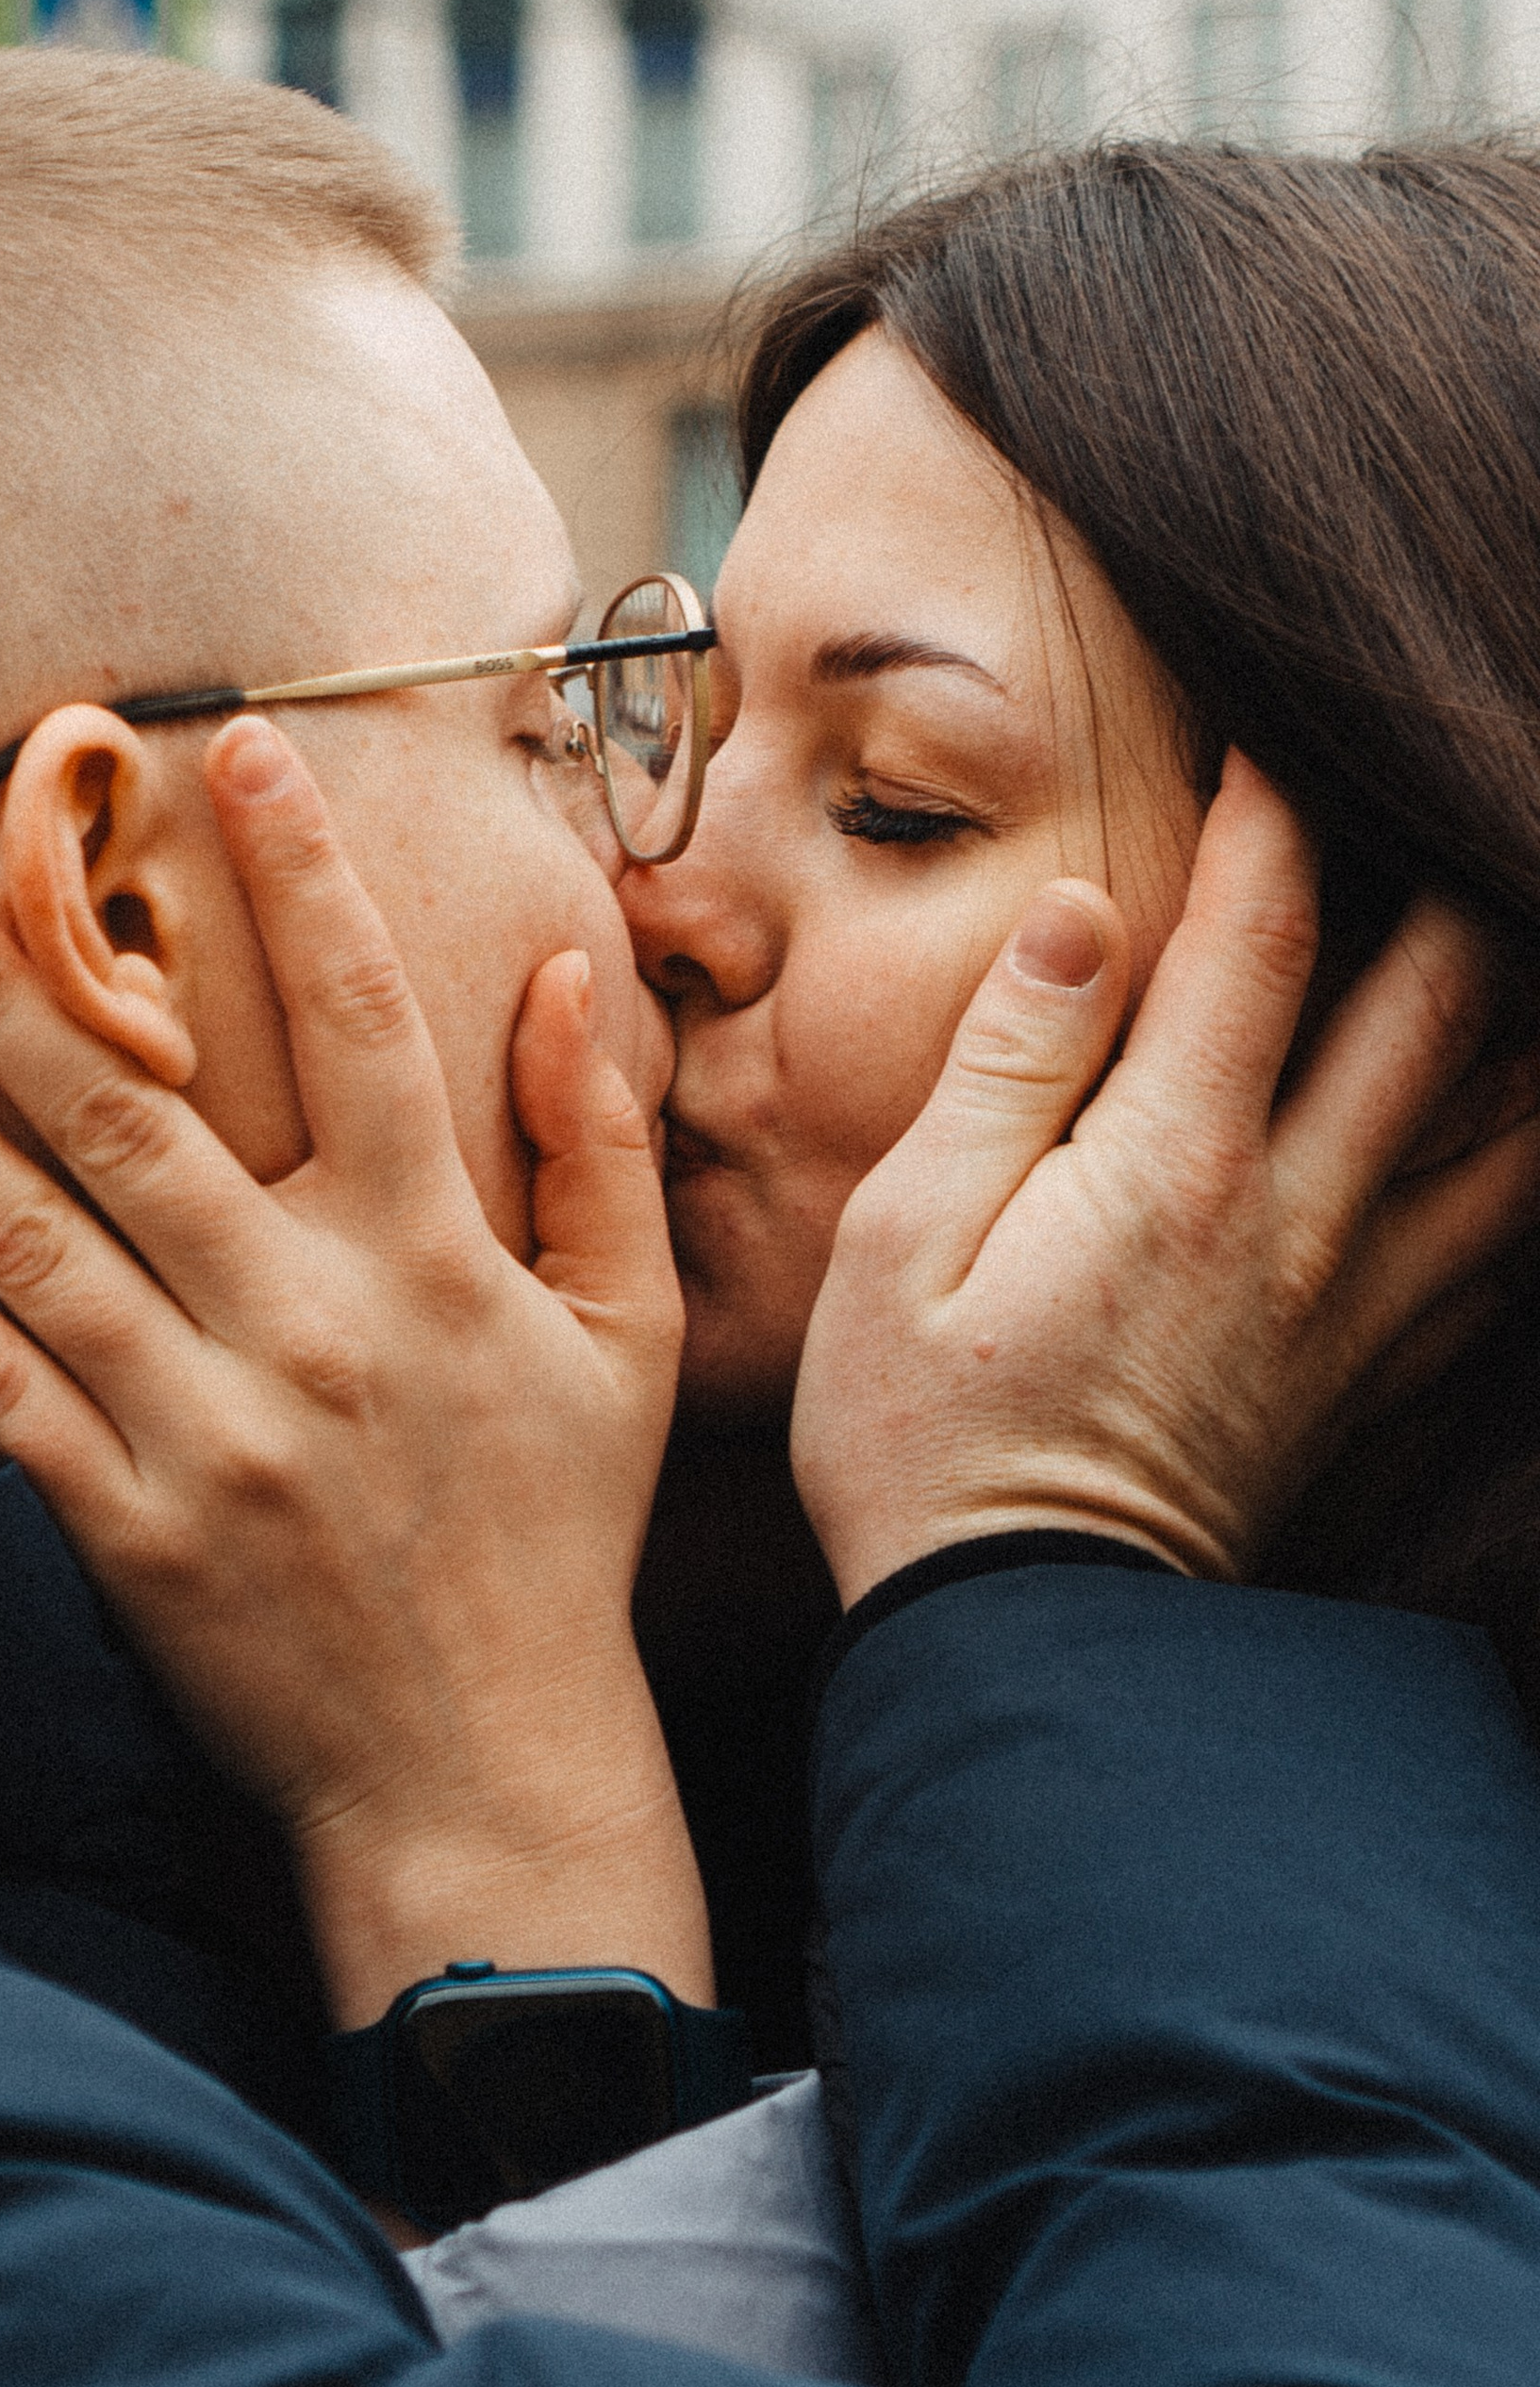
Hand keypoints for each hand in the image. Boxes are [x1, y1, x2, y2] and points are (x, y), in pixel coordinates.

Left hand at [0, 715, 706, 2027]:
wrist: (486, 1775)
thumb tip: (566, 977)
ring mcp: (209, 1431)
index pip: (363, 1023)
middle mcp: (310, 1326)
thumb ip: (598, 1149)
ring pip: (34, 1236)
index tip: (232, 743)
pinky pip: (3, 1387)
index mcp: (433, 1261)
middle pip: (131, 1112)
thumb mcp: (626, 1337)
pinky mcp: (130, 1528)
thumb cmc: (556, 1537)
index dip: (299, 876)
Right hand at [797, 752, 1539, 1604]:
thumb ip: (1009, 1064)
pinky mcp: (1369, 1380)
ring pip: (1508, 1126)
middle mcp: (1301, 1218)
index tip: (1265, 737)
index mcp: (1176, 1163)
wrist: (1028, 1649)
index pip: (1266, 934)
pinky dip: (1520, 1166)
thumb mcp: (908, 1235)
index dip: (1276, 813)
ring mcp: (1355, 1305)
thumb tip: (1089, 914)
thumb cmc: (927, 1437)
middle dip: (1446, 881)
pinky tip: (1507, 1131)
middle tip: (1422, 802)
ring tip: (1503, 938)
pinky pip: (1496, 1251)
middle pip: (1440, 1005)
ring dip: (1518, 1016)